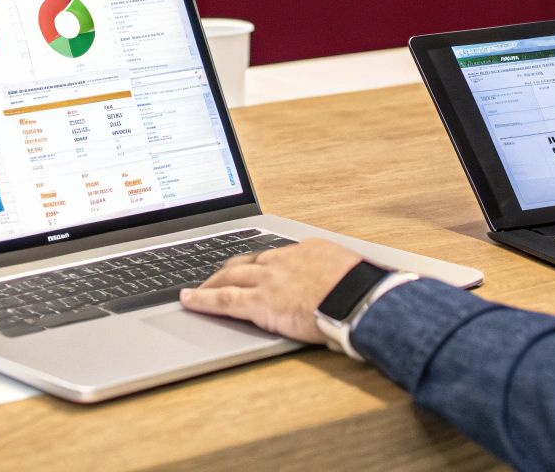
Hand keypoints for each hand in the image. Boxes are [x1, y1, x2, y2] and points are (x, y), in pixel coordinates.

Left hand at [179, 238, 365, 342]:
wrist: (362, 298)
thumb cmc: (366, 290)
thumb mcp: (354, 274)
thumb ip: (339, 279)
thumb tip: (344, 289)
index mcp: (307, 251)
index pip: (274, 256)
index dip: (259, 265)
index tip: (254, 268)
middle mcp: (283, 261)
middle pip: (246, 261)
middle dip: (228, 270)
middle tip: (215, 277)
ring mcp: (269, 280)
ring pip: (229, 277)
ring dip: (210, 283)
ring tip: (196, 290)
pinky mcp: (260, 303)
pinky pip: (223, 300)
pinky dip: (202, 300)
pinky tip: (188, 301)